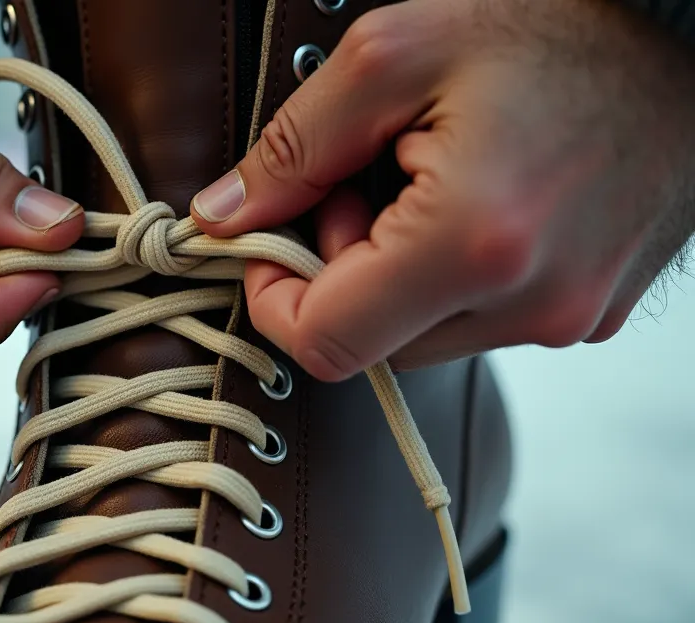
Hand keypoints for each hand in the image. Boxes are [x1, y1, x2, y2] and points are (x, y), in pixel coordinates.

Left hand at [189, 0, 694, 381]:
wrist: (683, 39)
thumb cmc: (549, 30)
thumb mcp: (393, 57)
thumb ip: (291, 149)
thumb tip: (220, 219)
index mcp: (473, 242)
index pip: (325, 343)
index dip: (275, 297)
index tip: (273, 240)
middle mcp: (532, 302)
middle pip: (370, 344)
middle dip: (338, 274)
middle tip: (360, 188)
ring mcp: (570, 317)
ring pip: (421, 339)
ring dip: (394, 278)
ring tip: (423, 186)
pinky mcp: (589, 315)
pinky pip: (478, 323)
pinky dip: (448, 280)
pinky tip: (471, 207)